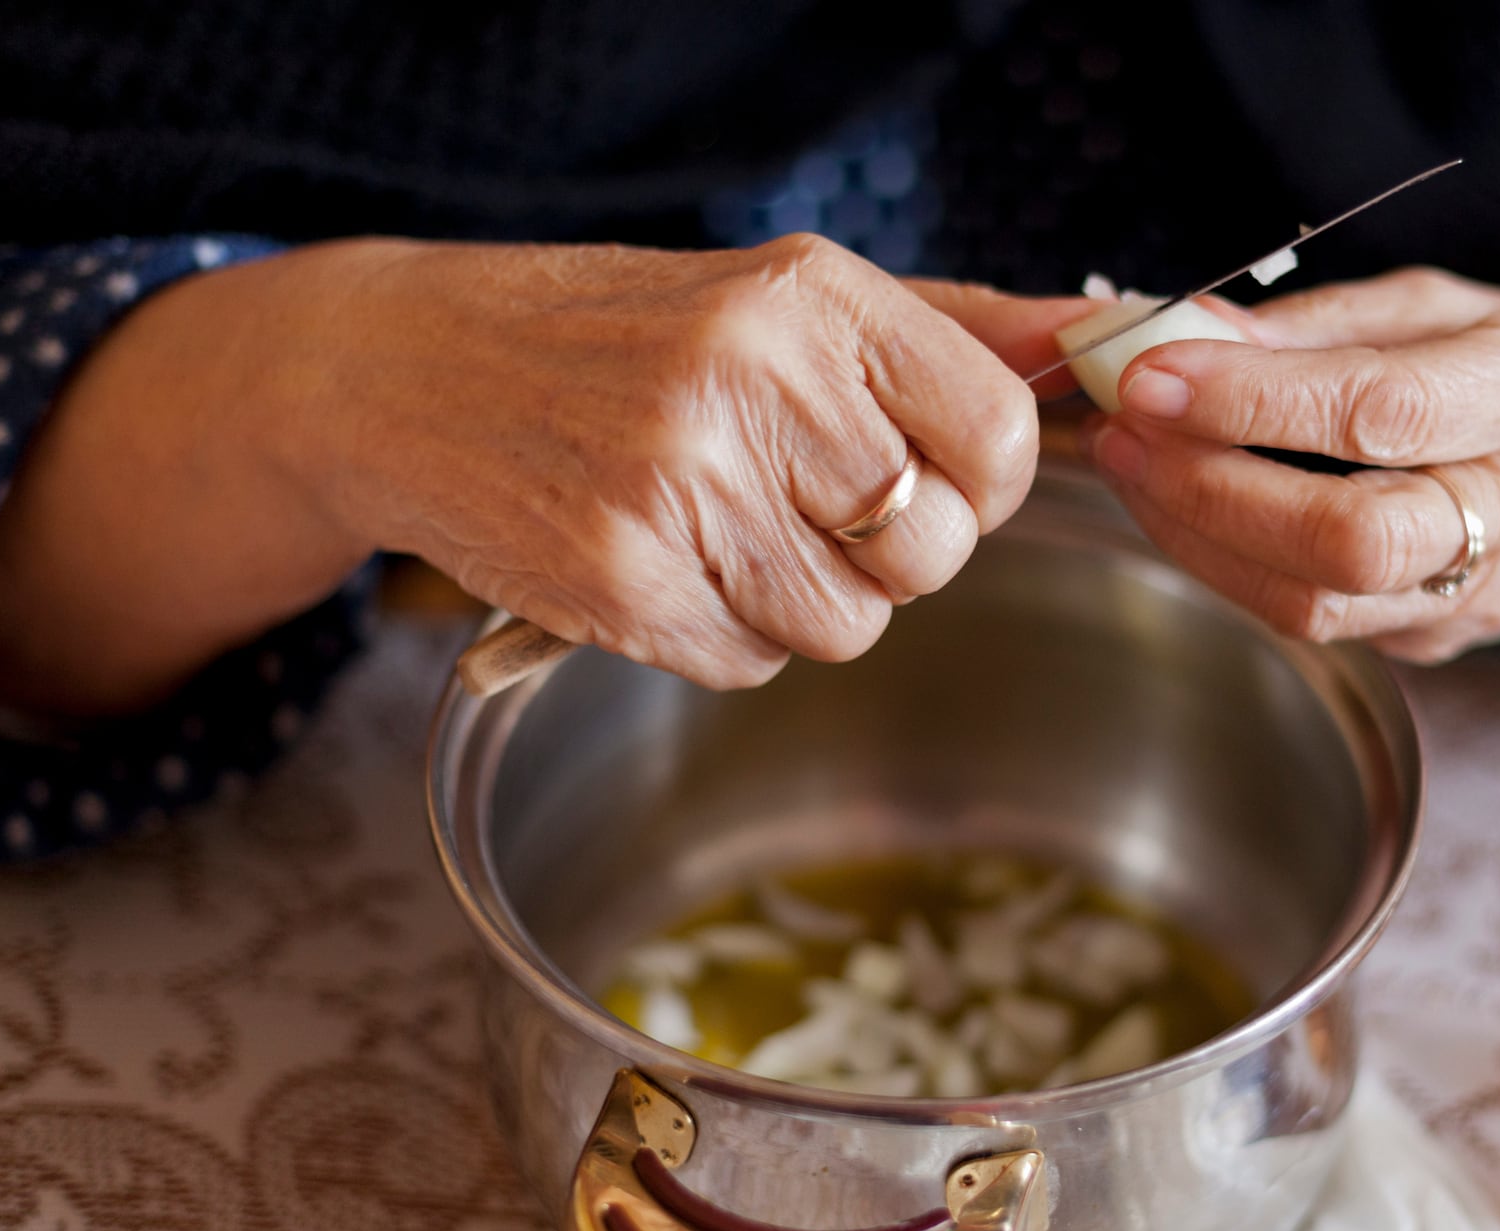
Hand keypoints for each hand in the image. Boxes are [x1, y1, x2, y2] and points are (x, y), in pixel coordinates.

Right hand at [276, 236, 1089, 687]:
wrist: (412, 371)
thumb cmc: (616, 336)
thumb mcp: (780, 298)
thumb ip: (943, 329)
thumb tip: (1086, 346)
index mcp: (812, 297)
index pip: (997, 435)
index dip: (981, 486)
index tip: (933, 480)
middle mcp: (753, 381)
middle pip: (932, 550)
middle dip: (885, 554)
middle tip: (799, 504)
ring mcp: (681, 485)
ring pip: (846, 625)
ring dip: (799, 602)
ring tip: (717, 528)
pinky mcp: (621, 579)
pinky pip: (749, 665)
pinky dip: (720, 635)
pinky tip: (662, 562)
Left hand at [1083, 267, 1499, 706]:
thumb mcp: (1450, 308)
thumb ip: (1321, 323)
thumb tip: (1186, 328)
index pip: (1380, 410)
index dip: (1252, 398)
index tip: (1150, 373)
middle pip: (1350, 534)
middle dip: (1213, 485)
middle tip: (1125, 428)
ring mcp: (1479, 594)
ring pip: (1318, 601)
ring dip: (1198, 534)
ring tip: (1129, 463)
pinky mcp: (1434, 641)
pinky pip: (1309, 620)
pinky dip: (1224, 564)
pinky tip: (1178, 507)